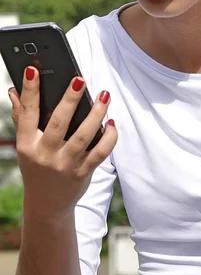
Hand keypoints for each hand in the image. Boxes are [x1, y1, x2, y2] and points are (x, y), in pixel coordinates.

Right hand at [8, 66, 117, 223]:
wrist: (46, 205)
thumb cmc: (36, 166)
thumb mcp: (24, 145)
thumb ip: (21, 117)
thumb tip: (14, 91)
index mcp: (26, 144)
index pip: (27, 113)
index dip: (29, 91)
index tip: (34, 69)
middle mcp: (44, 154)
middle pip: (58, 123)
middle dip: (69, 99)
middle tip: (80, 79)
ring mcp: (64, 165)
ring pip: (83, 136)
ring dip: (95, 114)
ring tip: (104, 96)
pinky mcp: (82, 174)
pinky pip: (100, 153)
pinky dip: (108, 137)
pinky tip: (111, 123)